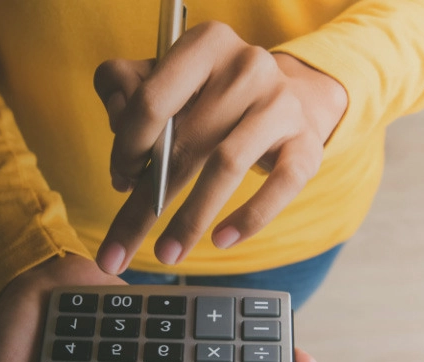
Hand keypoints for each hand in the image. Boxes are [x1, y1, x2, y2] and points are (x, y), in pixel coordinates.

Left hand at [92, 21, 348, 274]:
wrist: (288, 97)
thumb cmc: (212, 95)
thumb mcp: (166, 79)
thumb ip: (124, 88)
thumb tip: (116, 132)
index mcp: (205, 44)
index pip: (151, 101)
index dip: (126, 148)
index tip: (119, 180)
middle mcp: (247, 66)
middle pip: (184, 143)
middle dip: (145, 203)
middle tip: (118, 251)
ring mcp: (281, 104)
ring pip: (226, 165)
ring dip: (190, 219)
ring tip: (167, 253)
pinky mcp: (307, 143)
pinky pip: (279, 186)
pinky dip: (250, 217)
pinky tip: (223, 240)